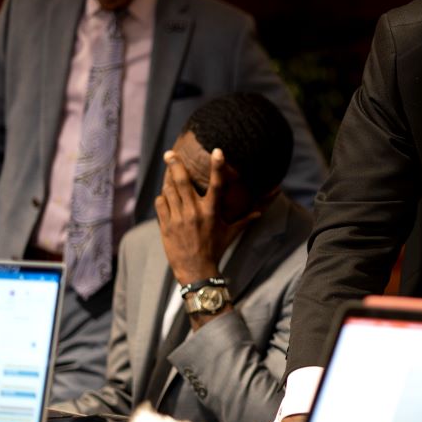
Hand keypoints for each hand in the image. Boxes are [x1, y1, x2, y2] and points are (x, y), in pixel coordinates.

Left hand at [154, 147, 257, 286]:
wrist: (196, 270)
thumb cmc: (216, 250)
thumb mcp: (231, 234)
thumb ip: (245, 220)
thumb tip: (259, 213)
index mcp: (212, 212)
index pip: (217, 184)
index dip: (218, 166)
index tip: (217, 150)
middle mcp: (195, 212)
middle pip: (182, 182)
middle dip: (175, 164)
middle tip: (169, 153)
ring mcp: (178, 218)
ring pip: (169, 191)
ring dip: (168, 180)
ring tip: (167, 172)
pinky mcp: (166, 225)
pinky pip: (161, 204)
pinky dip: (163, 198)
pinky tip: (166, 197)